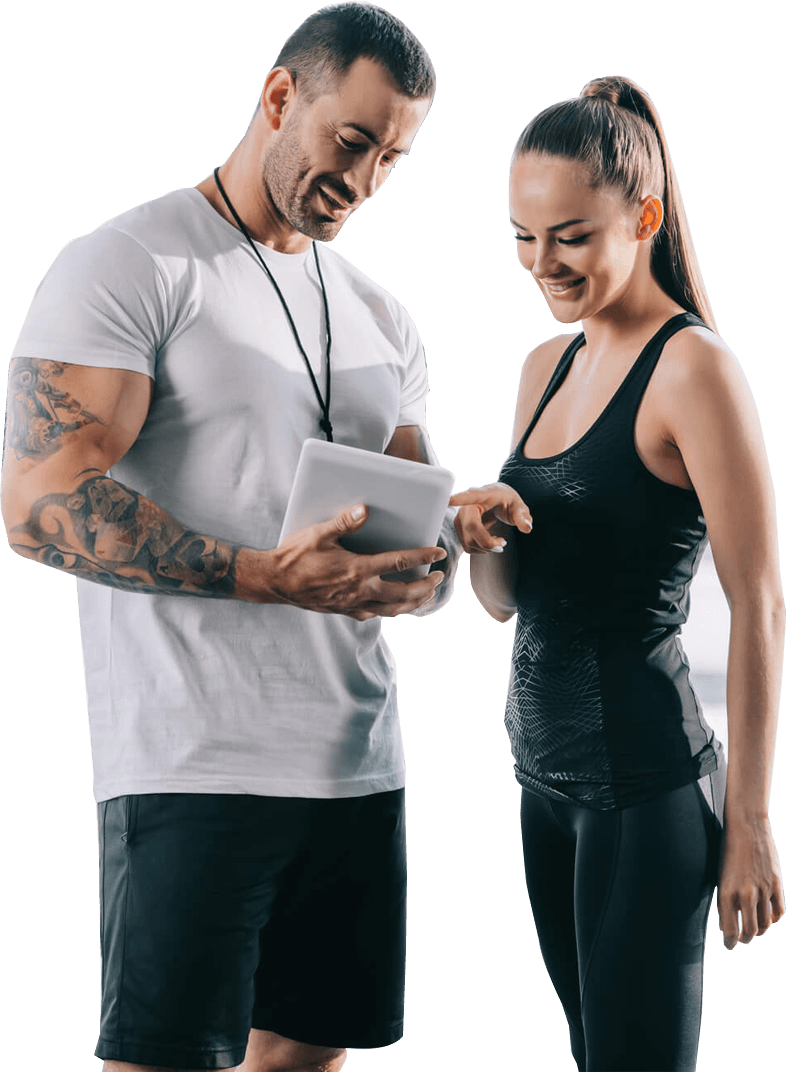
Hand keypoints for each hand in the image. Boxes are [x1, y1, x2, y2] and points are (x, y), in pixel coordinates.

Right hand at [269, 504, 446, 620]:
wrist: (274, 582)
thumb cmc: (295, 556)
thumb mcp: (318, 533)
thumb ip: (344, 522)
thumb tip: (365, 509)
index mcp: (356, 569)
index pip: (398, 563)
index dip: (422, 557)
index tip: (439, 554)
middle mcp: (358, 590)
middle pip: (403, 593)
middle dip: (425, 586)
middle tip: (439, 577)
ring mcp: (352, 604)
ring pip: (392, 609)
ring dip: (413, 602)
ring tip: (426, 594)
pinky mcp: (345, 611)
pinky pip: (375, 614)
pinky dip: (391, 610)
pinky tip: (395, 604)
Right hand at [449, 483, 532, 554]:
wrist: (497, 501)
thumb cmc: (507, 501)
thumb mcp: (519, 507)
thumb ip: (523, 517)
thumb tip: (527, 528)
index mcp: (484, 494)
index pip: (470, 496)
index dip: (459, 498)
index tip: (448, 499)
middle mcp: (468, 505)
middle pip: (471, 527)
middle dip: (487, 542)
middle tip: (503, 544)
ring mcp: (461, 517)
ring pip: (468, 540)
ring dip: (485, 548)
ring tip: (499, 543)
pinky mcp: (459, 528)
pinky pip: (466, 545)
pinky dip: (479, 549)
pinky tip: (489, 542)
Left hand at [717, 819, 785, 948]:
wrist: (746, 826)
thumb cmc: (728, 848)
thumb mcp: (720, 874)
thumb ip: (726, 897)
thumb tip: (730, 920)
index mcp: (726, 892)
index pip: (730, 929)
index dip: (730, 941)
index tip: (730, 945)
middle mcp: (745, 894)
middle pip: (750, 931)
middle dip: (745, 938)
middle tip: (742, 939)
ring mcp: (763, 890)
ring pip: (764, 924)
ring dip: (760, 930)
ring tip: (754, 930)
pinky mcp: (776, 884)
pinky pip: (778, 911)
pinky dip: (774, 918)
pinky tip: (769, 918)